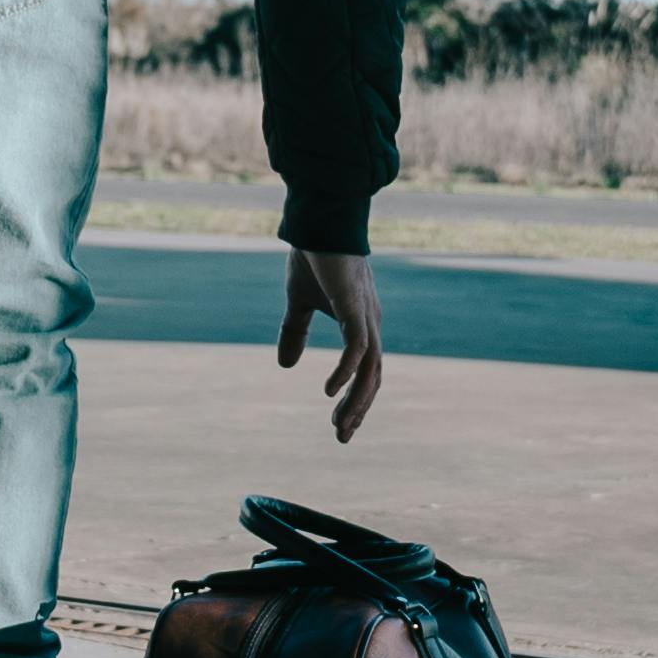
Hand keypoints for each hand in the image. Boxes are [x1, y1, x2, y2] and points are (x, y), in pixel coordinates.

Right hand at [276, 248, 386, 443]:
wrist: (318, 221)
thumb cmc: (313, 258)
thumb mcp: (298, 304)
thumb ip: (294, 333)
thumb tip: (285, 366)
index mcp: (361, 324)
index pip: (365, 371)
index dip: (354, 400)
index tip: (341, 427)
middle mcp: (370, 324)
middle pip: (372, 378)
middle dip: (357, 409)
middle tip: (342, 436)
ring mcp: (366, 316)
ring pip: (369, 369)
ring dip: (355, 400)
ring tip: (339, 424)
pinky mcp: (355, 308)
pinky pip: (356, 349)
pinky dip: (345, 373)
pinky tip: (328, 392)